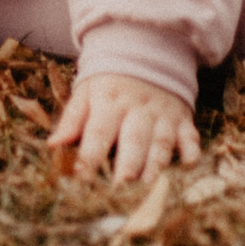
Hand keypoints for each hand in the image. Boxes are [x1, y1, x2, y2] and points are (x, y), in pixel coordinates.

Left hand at [48, 72, 201, 181]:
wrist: (147, 51)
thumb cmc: (111, 81)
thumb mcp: (87, 90)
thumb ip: (72, 118)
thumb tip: (53, 145)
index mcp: (109, 102)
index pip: (98, 132)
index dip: (90, 157)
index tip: (82, 182)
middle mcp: (138, 109)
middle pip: (133, 140)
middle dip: (127, 168)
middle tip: (120, 194)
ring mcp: (163, 114)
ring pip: (161, 143)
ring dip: (156, 167)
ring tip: (148, 191)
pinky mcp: (183, 119)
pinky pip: (190, 138)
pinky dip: (191, 154)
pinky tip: (188, 170)